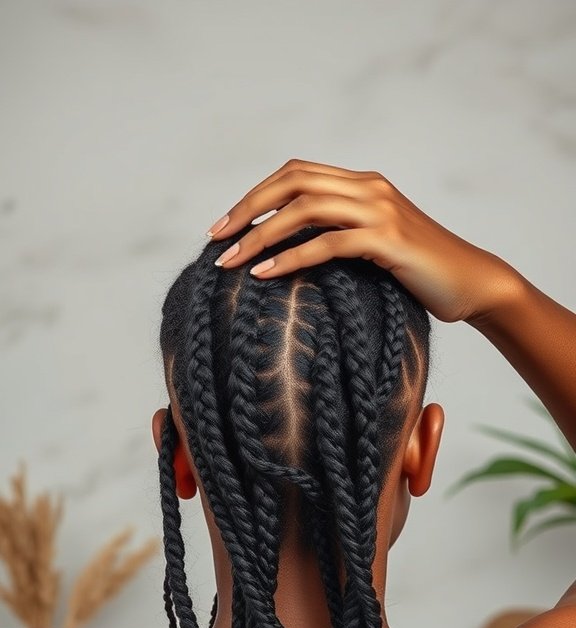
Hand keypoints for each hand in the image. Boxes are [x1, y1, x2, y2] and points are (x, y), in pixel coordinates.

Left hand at [207, 158, 515, 323]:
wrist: (472, 284)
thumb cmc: (420, 274)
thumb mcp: (374, 247)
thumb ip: (339, 236)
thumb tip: (287, 252)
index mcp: (362, 184)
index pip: (296, 174)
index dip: (255, 195)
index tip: (224, 226)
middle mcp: (369, 188)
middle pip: (292, 183)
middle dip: (247, 209)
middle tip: (215, 239)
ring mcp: (379, 211)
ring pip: (304, 209)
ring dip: (260, 235)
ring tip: (230, 261)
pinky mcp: (387, 240)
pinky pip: (326, 243)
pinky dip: (290, 258)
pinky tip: (264, 274)